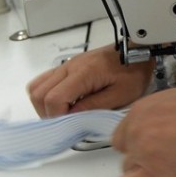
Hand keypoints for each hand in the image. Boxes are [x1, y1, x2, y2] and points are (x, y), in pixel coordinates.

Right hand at [27, 44, 151, 117]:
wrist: (138, 52)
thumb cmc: (134, 72)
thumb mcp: (121, 95)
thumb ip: (95, 107)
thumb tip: (71, 116)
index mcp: (83, 73)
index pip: (53, 98)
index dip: (57, 116)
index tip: (70, 124)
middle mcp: (69, 67)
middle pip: (38, 93)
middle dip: (48, 113)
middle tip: (66, 121)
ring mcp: (67, 65)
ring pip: (37, 86)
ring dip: (44, 104)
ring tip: (64, 112)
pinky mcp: (68, 66)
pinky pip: (45, 80)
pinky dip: (47, 94)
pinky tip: (65, 101)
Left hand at [112, 84, 175, 176]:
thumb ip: (160, 114)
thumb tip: (162, 126)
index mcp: (141, 109)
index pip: (124, 133)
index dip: (137, 141)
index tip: (150, 145)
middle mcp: (135, 128)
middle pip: (126, 151)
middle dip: (140, 155)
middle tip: (163, 154)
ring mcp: (141, 150)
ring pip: (128, 169)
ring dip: (144, 169)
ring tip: (169, 165)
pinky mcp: (151, 170)